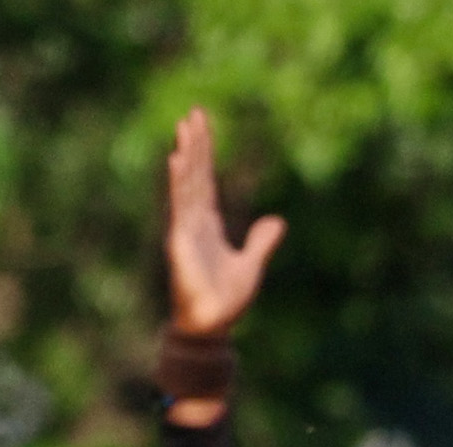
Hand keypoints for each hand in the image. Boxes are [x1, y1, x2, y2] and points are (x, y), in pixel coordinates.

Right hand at [165, 109, 284, 337]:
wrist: (212, 327)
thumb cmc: (226, 301)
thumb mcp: (252, 265)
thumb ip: (261, 242)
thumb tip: (276, 221)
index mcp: (208, 225)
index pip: (205, 182)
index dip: (204, 155)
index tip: (200, 128)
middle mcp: (193, 223)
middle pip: (195, 175)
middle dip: (194, 144)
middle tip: (193, 113)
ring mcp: (185, 230)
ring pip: (187, 183)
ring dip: (187, 154)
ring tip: (185, 126)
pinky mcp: (181, 241)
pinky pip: (180, 205)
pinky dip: (179, 181)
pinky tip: (177, 159)